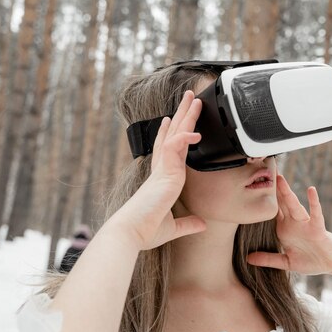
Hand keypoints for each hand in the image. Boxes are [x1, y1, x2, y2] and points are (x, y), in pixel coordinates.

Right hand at [112, 90, 206, 250]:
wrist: (131, 233)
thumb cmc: (145, 230)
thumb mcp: (172, 227)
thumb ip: (187, 224)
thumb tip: (201, 224)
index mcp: (160, 180)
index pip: (166, 151)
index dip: (168, 134)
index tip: (171, 120)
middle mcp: (160, 170)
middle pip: (172, 135)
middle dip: (181, 116)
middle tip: (188, 98)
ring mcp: (162, 169)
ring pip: (175, 135)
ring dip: (185, 116)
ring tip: (193, 98)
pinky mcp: (164, 173)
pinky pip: (174, 147)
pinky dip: (184, 137)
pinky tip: (195, 132)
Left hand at [246, 174, 331, 275]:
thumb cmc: (312, 260)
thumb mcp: (286, 262)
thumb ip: (268, 259)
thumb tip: (248, 259)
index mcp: (284, 229)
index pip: (271, 212)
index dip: (262, 200)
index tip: (251, 188)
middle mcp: (293, 223)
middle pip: (281, 204)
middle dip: (273, 190)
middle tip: (262, 173)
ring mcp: (305, 224)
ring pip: (295, 205)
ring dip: (287, 193)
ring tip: (280, 179)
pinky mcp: (318, 228)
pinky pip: (315, 213)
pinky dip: (314, 202)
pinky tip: (311, 190)